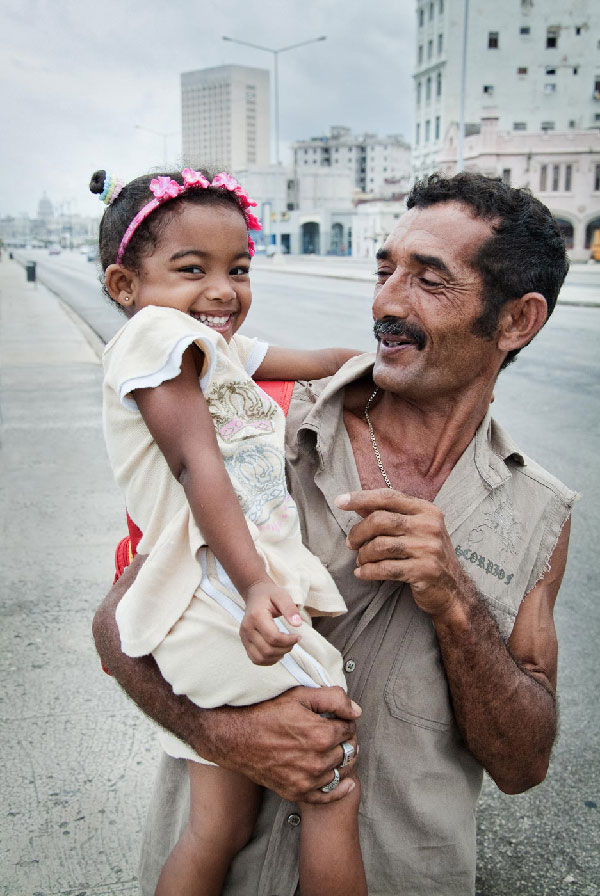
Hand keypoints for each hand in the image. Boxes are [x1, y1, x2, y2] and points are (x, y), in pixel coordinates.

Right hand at [207, 686, 360, 803]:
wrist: (236, 738)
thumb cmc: (266, 713)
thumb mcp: (299, 696)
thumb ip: (333, 699)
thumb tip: (356, 711)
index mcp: (321, 735)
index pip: (350, 729)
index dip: (346, 721)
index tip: (338, 719)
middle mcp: (318, 761)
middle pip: (348, 751)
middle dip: (345, 740)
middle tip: (336, 733)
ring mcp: (308, 780)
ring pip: (341, 772)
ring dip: (341, 761)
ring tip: (333, 750)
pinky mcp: (297, 792)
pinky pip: (328, 796)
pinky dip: (339, 788)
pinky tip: (343, 781)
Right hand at [240, 581, 302, 664]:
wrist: (255, 594)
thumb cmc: (270, 595)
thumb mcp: (282, 596)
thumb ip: (290, 609)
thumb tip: (297, 624)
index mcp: (256, 616)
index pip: (273, 638)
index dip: (288, 641)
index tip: (298, 636)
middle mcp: (246, 628)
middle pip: (267, 650)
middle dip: (285, 649)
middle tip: (293, 641)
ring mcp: (244, 637)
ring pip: (260, 658)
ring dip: (277, 656)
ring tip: (286, 646)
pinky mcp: (244, 643)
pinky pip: (255, 659)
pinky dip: (268, 660)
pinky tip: (277, 652)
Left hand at [336, 488, 467, 618]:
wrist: (452, 589)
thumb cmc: (427, 555)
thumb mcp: (416, 530)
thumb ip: (390, 515)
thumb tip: (358, 505)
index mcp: (427, 510)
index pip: (389, 497)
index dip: (361, 497)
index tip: (340, 501)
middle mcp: (429, 526)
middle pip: (380, 520)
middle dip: (358, 532)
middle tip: (350, 543)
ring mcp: (428, 548)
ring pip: (380, 546)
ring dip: (363, 555)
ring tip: (360, 560)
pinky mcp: (424, 571)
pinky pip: (385, 568)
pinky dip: (368, 571)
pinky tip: (361, 573)